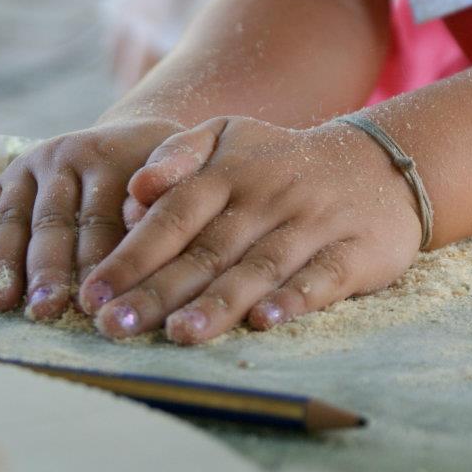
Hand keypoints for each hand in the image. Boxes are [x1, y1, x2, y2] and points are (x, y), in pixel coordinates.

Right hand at [0, 117, 183, 319]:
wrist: (133, 136)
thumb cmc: (169, 170)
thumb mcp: (186, 164)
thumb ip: (173, 180)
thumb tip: (144, 208)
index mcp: (109, 156)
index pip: (102, 218)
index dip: (99, 262)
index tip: (96, 301)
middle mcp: (66, 156)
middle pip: (53, 221)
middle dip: (47, 270)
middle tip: (44, 311)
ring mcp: (32, 165)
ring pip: (13, 217)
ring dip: (3, 263)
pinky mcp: (9, 177)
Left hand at [78, 116, 423, 343]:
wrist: (380, 164)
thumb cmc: (283, 164)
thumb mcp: (230, 137)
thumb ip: (178, 154)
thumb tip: (133, 189)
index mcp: (228, 173)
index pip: (172, 216)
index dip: (131, 255)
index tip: (91, 294)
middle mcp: (266, 199)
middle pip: (206, 251)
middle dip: (157, 292)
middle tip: (114, 327)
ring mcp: (311, 226)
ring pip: (258, 268)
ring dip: (218, 303)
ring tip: (179, 335)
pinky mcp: (354, 252)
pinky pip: (321, 277)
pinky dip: (293, 299)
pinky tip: (264, 322)